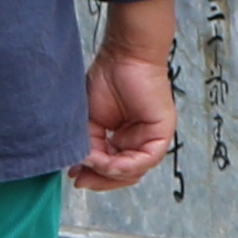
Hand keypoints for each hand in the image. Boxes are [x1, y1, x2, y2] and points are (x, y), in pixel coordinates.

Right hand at [71, 7, 178, 192]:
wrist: (122, 57)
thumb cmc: (106, 81)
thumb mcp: (89, 123)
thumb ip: (88, 147)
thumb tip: (80, 170)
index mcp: (124, 140)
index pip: (114, 169)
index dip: (94, 176)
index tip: (74, 176)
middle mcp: (140, 141)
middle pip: (125, 175)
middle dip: (101, 180)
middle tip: (81, 180)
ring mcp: (152, 137)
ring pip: (135, 170)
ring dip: (110, 173)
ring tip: (91, 164)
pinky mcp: (162, 132)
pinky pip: (148, 159)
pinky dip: (126, 165)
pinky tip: (108, 162)